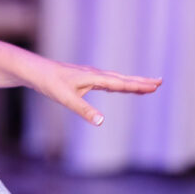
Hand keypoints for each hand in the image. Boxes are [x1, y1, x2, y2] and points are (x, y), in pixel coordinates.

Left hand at [32, 58, 161, 126]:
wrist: (34, 71)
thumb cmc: (49, 83)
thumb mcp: (66, 99)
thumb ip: (84, 110)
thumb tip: (102, 122)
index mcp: (93, 78)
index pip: (120, 83)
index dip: (138, 85)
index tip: (155, 85)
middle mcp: (94, 75)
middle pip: (122, 79)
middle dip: (140, 82)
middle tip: (159, 82)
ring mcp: (89, 76)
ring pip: (115, 79)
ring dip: (131, 82)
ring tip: (145, 85)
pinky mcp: (83, 79)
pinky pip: (106, 81)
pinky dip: (118, 84)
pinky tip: (119, 86)